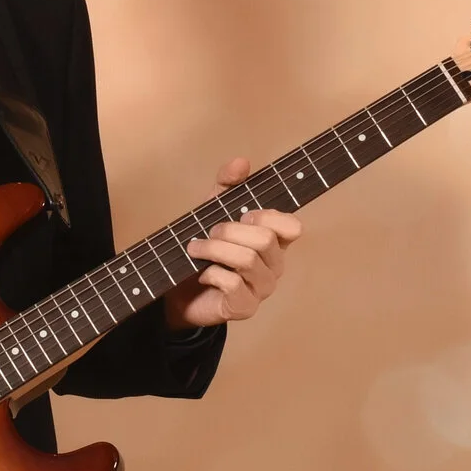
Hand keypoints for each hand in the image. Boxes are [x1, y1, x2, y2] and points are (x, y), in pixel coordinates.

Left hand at [163, 157, 301, 330]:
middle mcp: (274, 266)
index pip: (291, 227)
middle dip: (229, 230)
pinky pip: (233, 284)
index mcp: (274, 242)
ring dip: (215, 249)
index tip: (243, 215)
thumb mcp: (212, 211)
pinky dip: (212, 273)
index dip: (267, 216)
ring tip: (195, 249)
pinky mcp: (244, 308)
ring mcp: (261, 289)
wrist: (178, 291)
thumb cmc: (204, 250)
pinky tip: (202, 274)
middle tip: (209, 232)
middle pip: (265, 240)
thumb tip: (241, 162)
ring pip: (248, 260)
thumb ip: (227, 186)